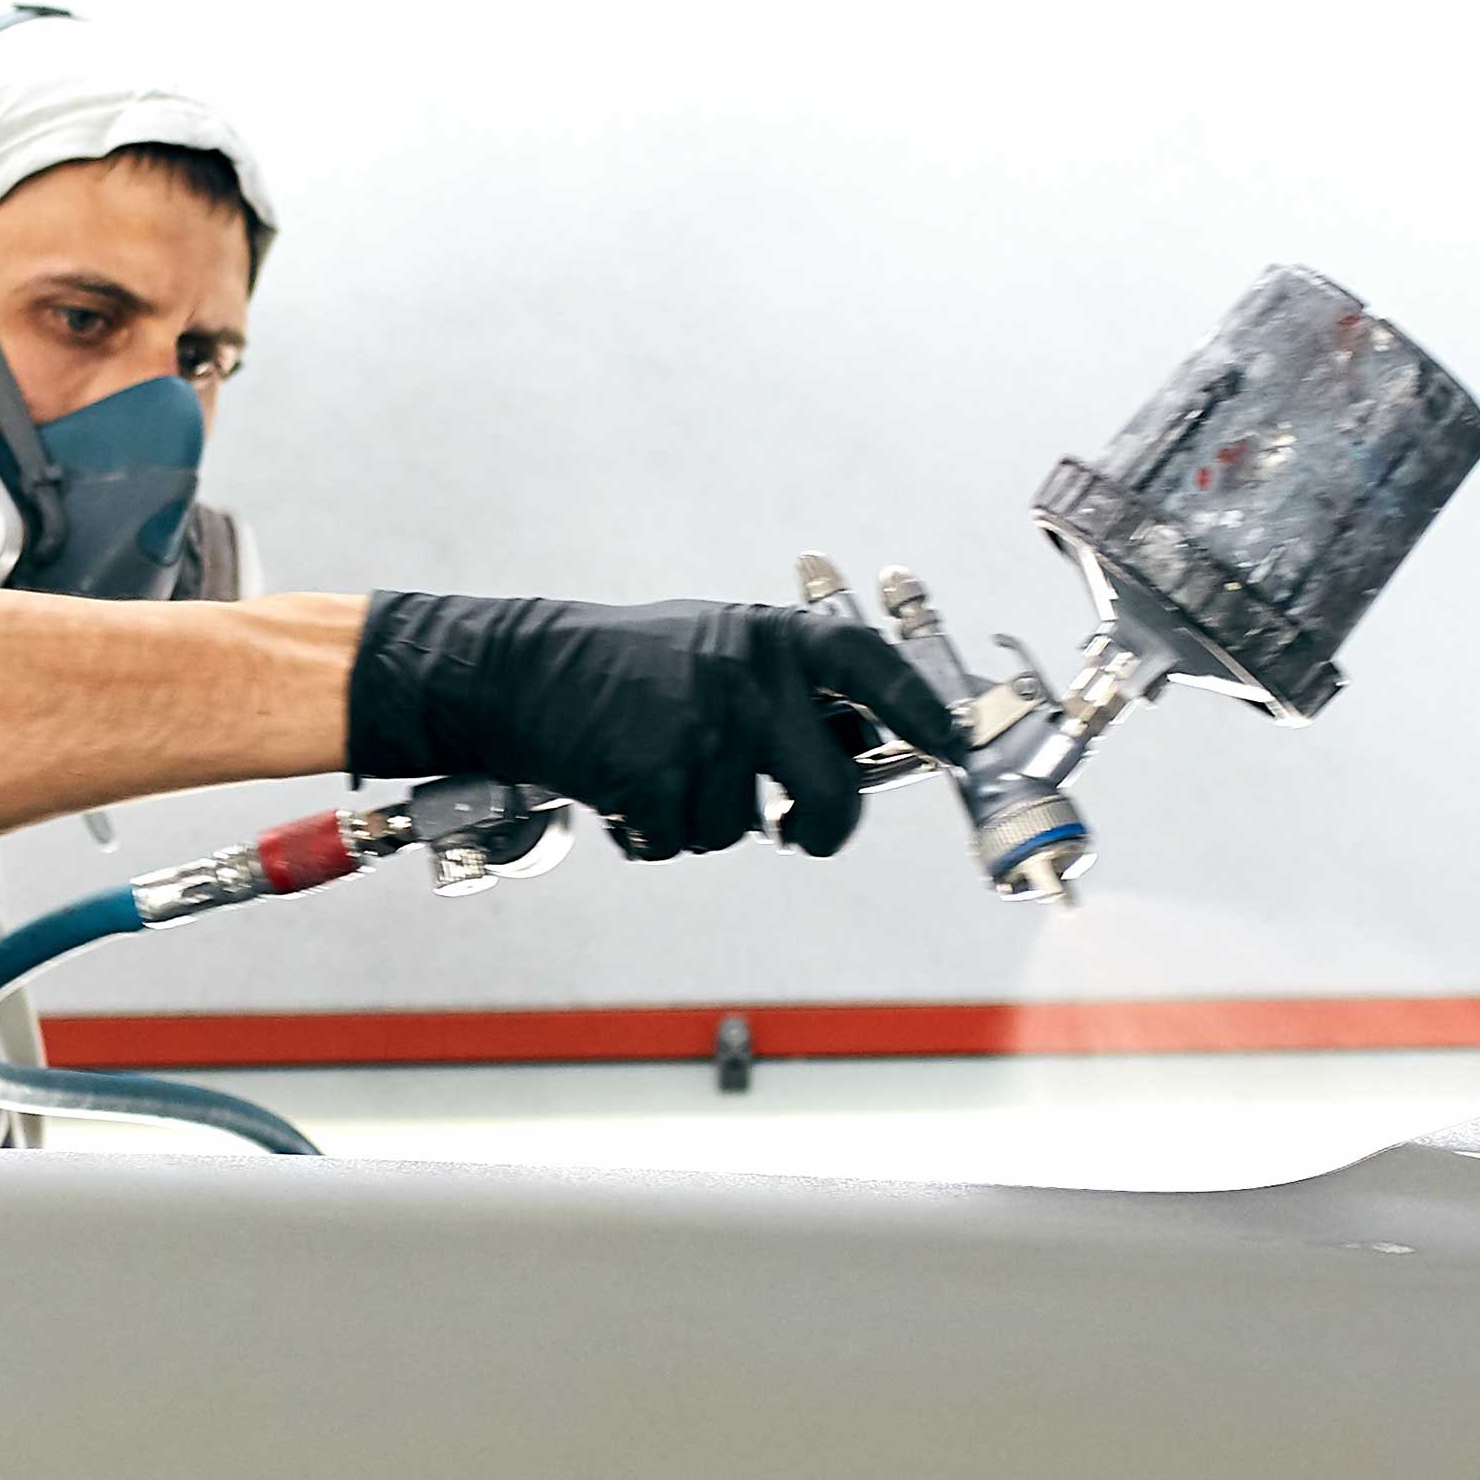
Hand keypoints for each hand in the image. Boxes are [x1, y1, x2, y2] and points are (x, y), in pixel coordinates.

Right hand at [347, 593, 967, 859]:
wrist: (525, 672)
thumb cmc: (630, 666)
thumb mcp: (720, 648)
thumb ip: (787, 689)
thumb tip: (865, 742)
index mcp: (774, 639)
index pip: (872, 669)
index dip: (922, 711)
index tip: (954, 744)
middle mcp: (751, 681)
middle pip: (835, 795)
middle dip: (822, 830)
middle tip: (804, 834)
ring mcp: (706, 729)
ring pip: (745, 828)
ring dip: (704, 820)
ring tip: (661, 769)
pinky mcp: (658, 774)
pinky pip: (685, 841)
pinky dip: (656, 833)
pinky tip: (627, 787)